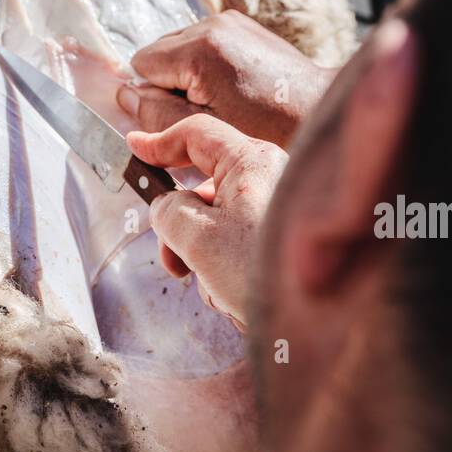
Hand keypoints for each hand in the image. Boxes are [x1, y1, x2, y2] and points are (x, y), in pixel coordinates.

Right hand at [118, 9, 333, 146]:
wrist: (321, 110)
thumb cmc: (270, 128)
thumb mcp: (206, 127)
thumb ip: (158, 114)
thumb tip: (125, 97)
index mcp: (200, 47)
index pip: (142, 64)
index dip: (154, 95)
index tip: (180, 116)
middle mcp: (212, 23)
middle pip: (159, 52)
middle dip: (170, 83)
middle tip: (203, 112)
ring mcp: (230, 20)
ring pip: (179, 47)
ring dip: (188, 75)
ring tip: (220, 101)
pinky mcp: (242, 24)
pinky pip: (202, 43)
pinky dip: (206, 65)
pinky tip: (231, 88)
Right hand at [127, 115, 286, 329]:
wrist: (317, 317)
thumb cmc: (262, 269)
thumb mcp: (197, 237)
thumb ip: (167, 211)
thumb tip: (164, 206)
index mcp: (251, 161)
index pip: (196, 135)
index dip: (158, 142)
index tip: (133, 147)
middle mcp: (268, 176)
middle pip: (202, 188)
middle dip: (181, 229)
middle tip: (173, 262)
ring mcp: (274, 207)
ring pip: (216, 222)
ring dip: (203, 257)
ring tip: (216, 288)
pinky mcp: (277, 236)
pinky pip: (236, 243)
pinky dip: (225, 268)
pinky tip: (235, 295)